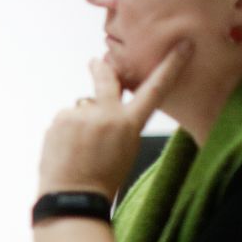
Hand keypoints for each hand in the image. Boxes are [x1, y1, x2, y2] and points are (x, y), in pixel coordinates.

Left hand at [38, 41, 189, 196]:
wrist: (73, 196)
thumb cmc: (103, 179)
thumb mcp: (127, 149)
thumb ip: (121, 123)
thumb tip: (102, 106)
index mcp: (130, 124)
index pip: (155, 89)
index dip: (171, 66)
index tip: (183, 45)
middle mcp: (106, 114)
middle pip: (107, 79)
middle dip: (102, 68)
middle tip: (96, 61)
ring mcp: (81, 115)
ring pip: (82, 109)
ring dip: (80, 122)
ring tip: (78, 148)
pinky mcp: (59, 120)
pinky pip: (65, 119)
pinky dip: (65, 130)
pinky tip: (66, 149)